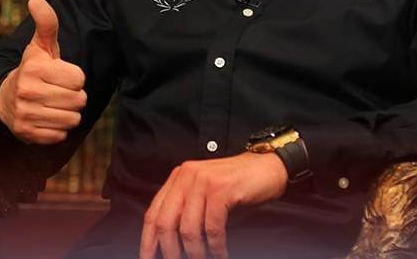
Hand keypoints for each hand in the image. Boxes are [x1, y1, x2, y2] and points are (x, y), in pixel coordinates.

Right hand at [0, 0, 87, 143]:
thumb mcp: (40, 47)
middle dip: (74, 97)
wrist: (5, 100)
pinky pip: (61, 135)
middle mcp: (28, 91)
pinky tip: (47, 118)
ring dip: (68, 113)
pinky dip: (58, 129)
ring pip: (72, 119)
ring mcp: (27, 114)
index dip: (74, 77)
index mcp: (34, 68)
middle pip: (78, 100)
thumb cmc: (32, 70)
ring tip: (54, 105)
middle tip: (59, 91)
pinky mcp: (28, 133)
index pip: (79, 79)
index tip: (61, 75)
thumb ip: (46, 24)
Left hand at [139, 152, 287, 258]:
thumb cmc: (237, 185)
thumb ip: (187, 211)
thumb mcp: (205, 194)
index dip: (148, 241)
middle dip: (169, 251)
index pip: (153, 214)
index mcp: (178, 178)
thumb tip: (172, 245)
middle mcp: (186, 177)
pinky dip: (216, 246)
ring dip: (196, 253)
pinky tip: (221, 254)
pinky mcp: (222, 189)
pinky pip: (212, 227)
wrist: (268, 167)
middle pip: (165, 223)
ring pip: (188, 229)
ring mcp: (203, 181)